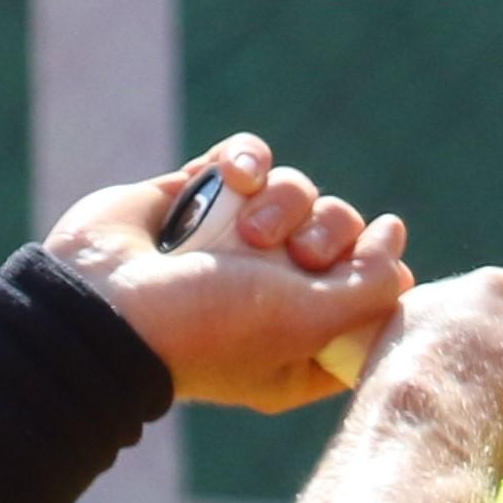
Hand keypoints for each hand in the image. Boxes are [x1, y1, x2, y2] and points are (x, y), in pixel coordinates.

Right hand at [44, 139, 411, 412]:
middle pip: (342, 235)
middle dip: (326, 233)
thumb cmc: (207, 328)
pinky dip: (245, 159)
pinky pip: (250, 158)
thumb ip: (369, 291)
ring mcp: (235, 245)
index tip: (373, 258)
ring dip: (280, 201)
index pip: (371, 298)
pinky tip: (228, 177)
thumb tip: (398, 248)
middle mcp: (273, 295)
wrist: (105, 300)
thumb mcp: (307, 325)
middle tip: (293, 256)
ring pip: (299, 191)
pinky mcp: (201, 199)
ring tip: (243, 231)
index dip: (382, 271)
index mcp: (303, 344)